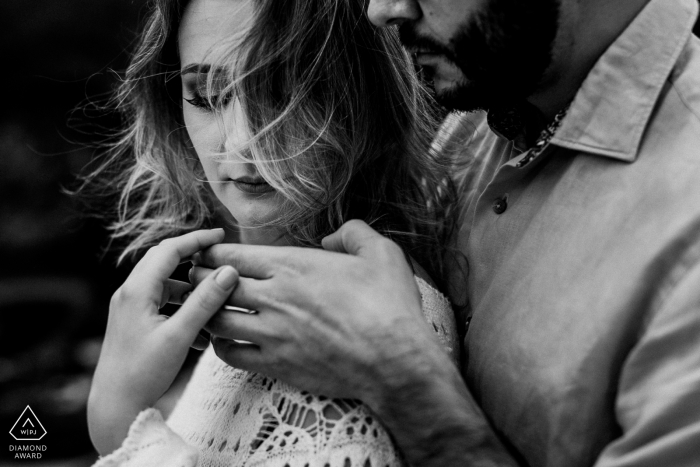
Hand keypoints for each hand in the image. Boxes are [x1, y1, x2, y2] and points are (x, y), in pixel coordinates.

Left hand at [88, 229, 238, 454]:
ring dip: (190, 289)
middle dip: (193, 258)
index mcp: (137, 290)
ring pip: (165, 284)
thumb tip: (228, 271)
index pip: (169, 250)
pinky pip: (161, 303)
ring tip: (215, 303)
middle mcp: (129, 293)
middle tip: (220, 257)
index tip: (221, 236)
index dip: (197, 239)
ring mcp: (129, 308)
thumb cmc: (143, 372)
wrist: (114, 406)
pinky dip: (181, 307)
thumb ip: (205, 302)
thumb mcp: (180, 335)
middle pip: (165, 261)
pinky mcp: (133, 322)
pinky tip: (201, 330)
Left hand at [191, 220, 443, 402]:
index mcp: (293, 266)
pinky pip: (231, 355)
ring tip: (203, 309)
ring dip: (206, 312)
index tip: (206, 253)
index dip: (212, 252)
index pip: (233, 254)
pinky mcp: (276, 364)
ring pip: (217, 320)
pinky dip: (221, 346)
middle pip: (215, 284)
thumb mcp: (381, 252)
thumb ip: (353, 233)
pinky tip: (226, 341)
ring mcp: (272, 333)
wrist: (394, 361)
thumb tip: (331, 237)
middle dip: (199, 279)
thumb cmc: (389, 304)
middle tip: (194, 279)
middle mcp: (274, 296)